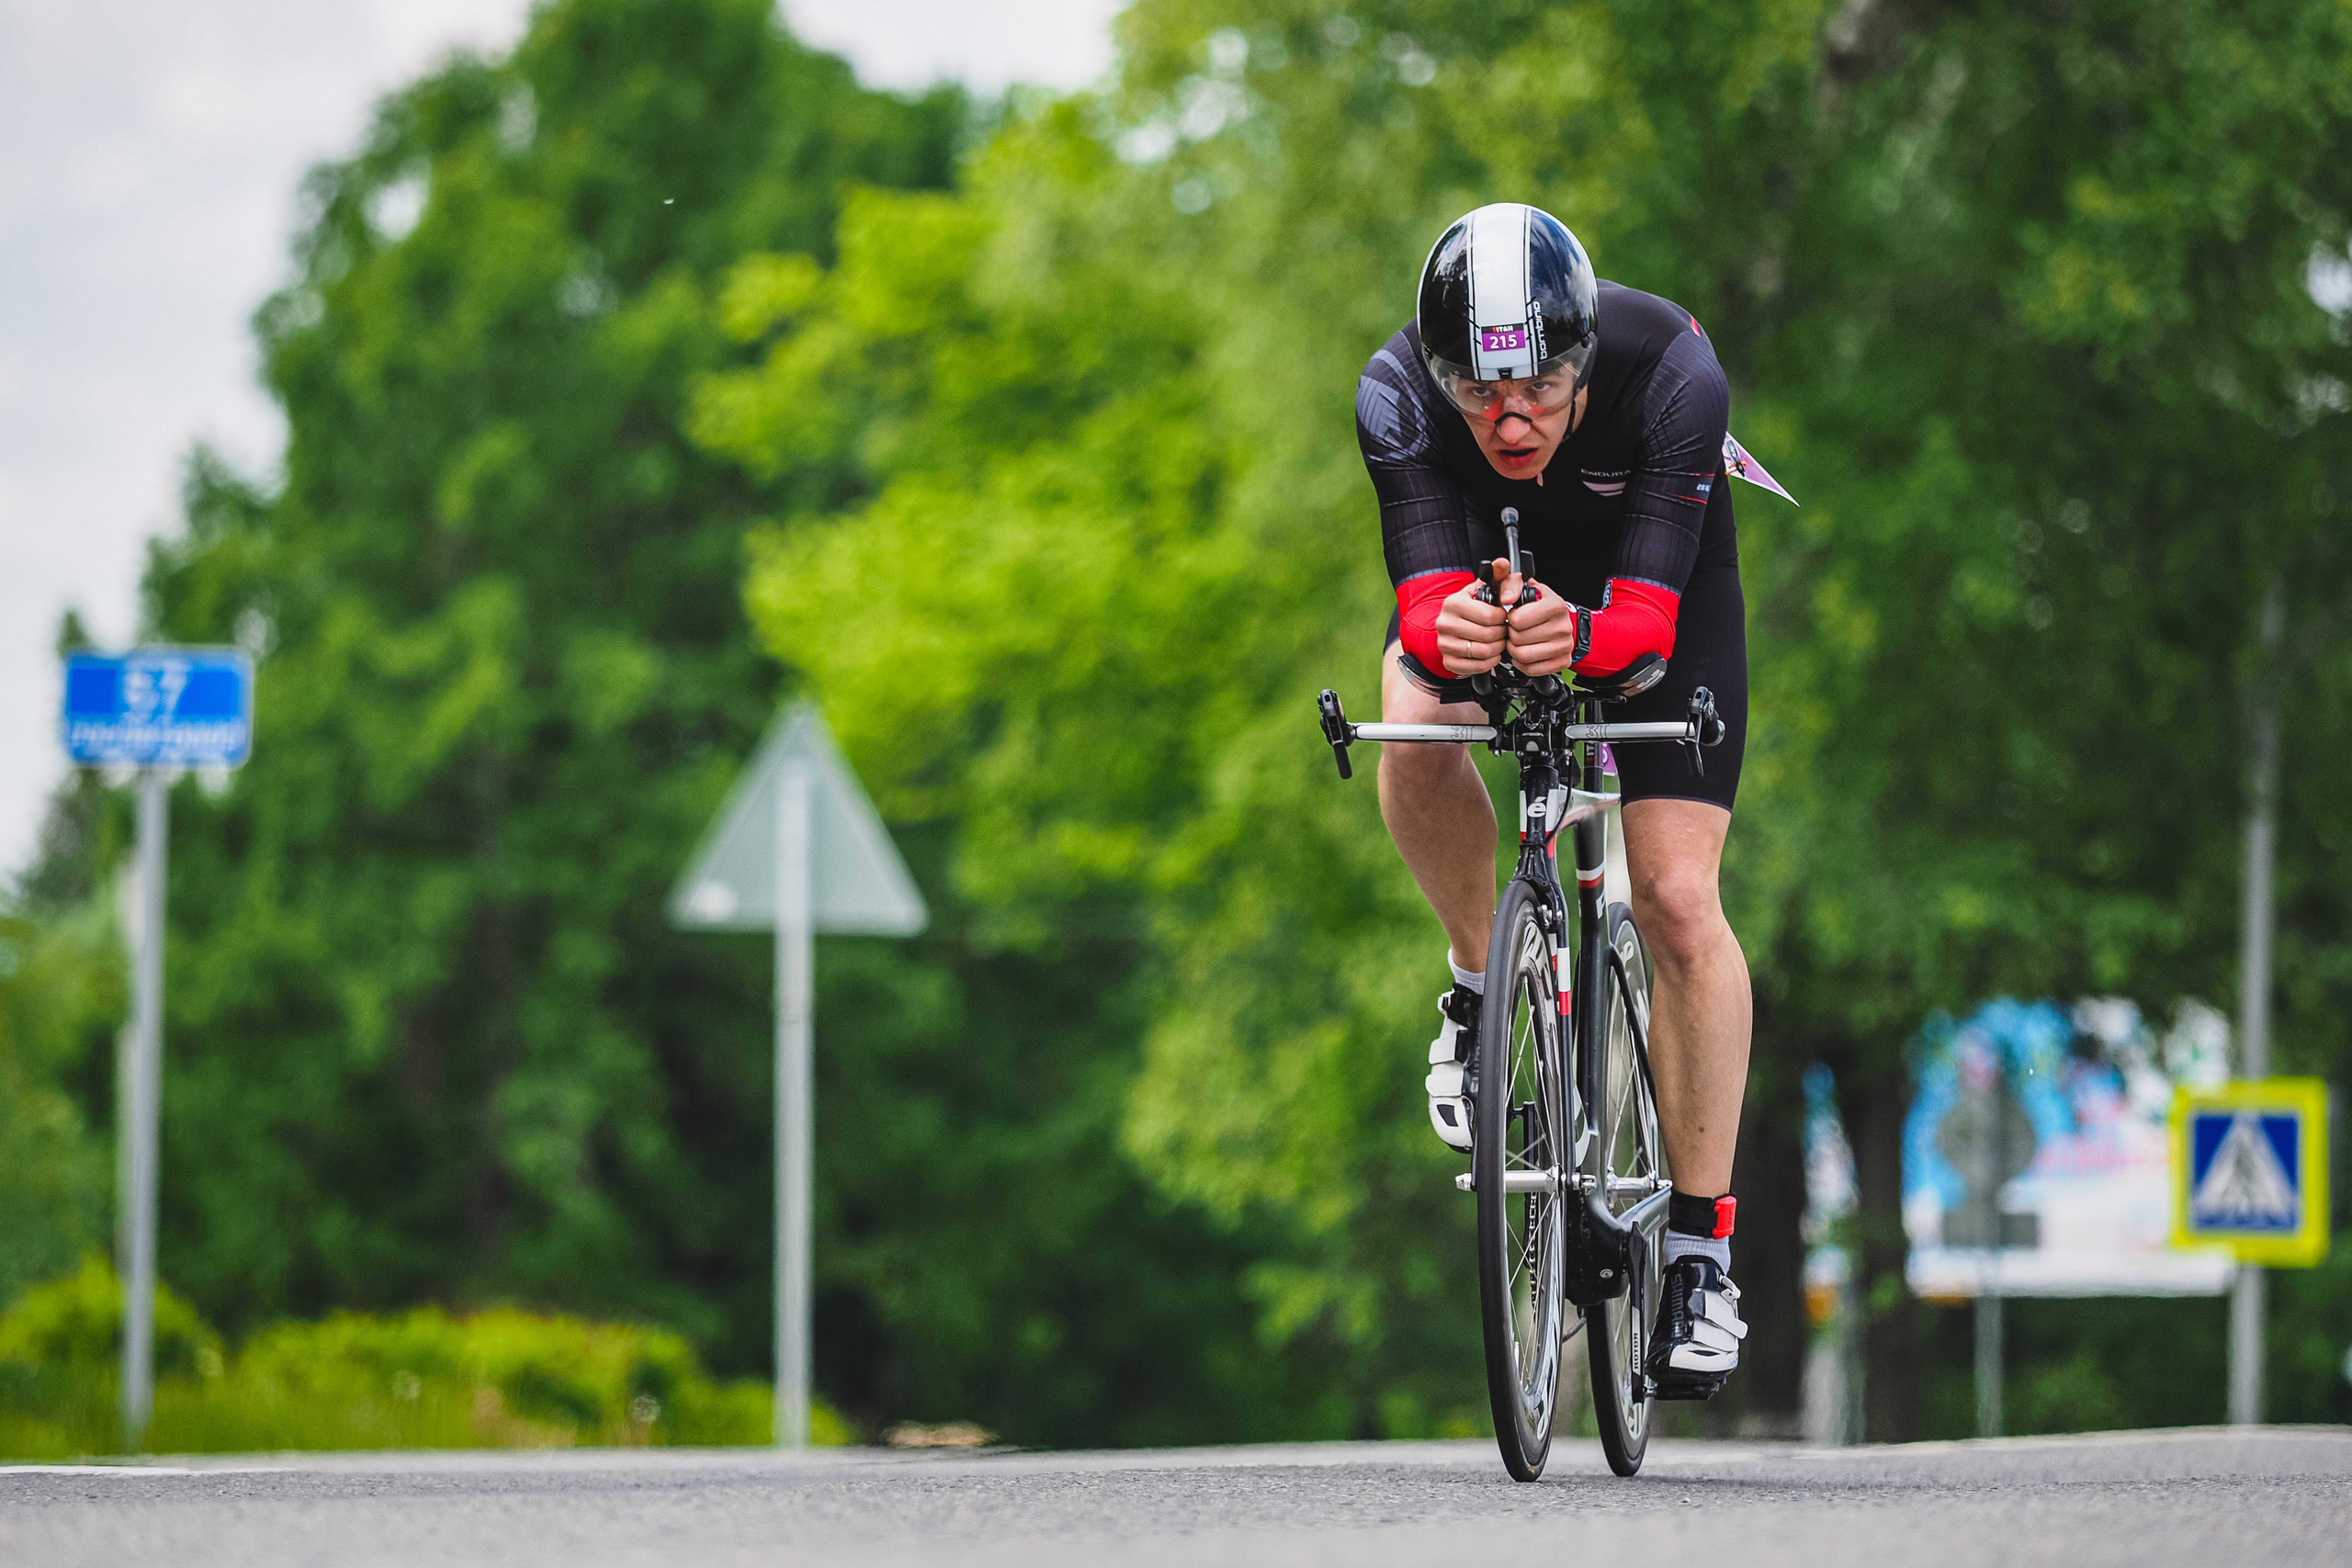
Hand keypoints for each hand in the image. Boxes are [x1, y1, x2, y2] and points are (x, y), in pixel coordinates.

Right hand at [1433, 559, 1511, 673]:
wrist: (1457, 623)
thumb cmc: (1477, 605)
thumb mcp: (1489, 587)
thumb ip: (1501, 575)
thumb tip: (1503, 564)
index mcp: (1454, 603)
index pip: (1490, 616)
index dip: (1504, 618)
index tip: (1504, 616)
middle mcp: (1445, 623)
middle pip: (1488, 636)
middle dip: (1502, 634)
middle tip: (1504, 630)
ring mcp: (1444, 644)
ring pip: (1482, 653)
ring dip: (1497, 649)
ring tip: (1498, 641)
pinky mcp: (1448, 661)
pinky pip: (1475, 667)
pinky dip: (1489, 662)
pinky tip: (1490, 653)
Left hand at [1503, 582, 1579, 675]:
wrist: (1561, 620)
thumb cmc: (1539, 604)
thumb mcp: (1526, 587)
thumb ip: (1511, 584)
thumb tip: (1506, 598)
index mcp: (1555, 606)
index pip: (1517, 620)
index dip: (1510, 618)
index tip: (1515, 616)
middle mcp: (1563, 627)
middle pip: (1518, 639)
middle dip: (1511, 634)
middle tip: (1516, 630)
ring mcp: (1564, 646)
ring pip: (1523, 656)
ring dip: (1514, 650)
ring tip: (1518, 641)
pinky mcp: (1562, 662)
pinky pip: (1531, 669)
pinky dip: (1522, 663)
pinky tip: (1525, 651)